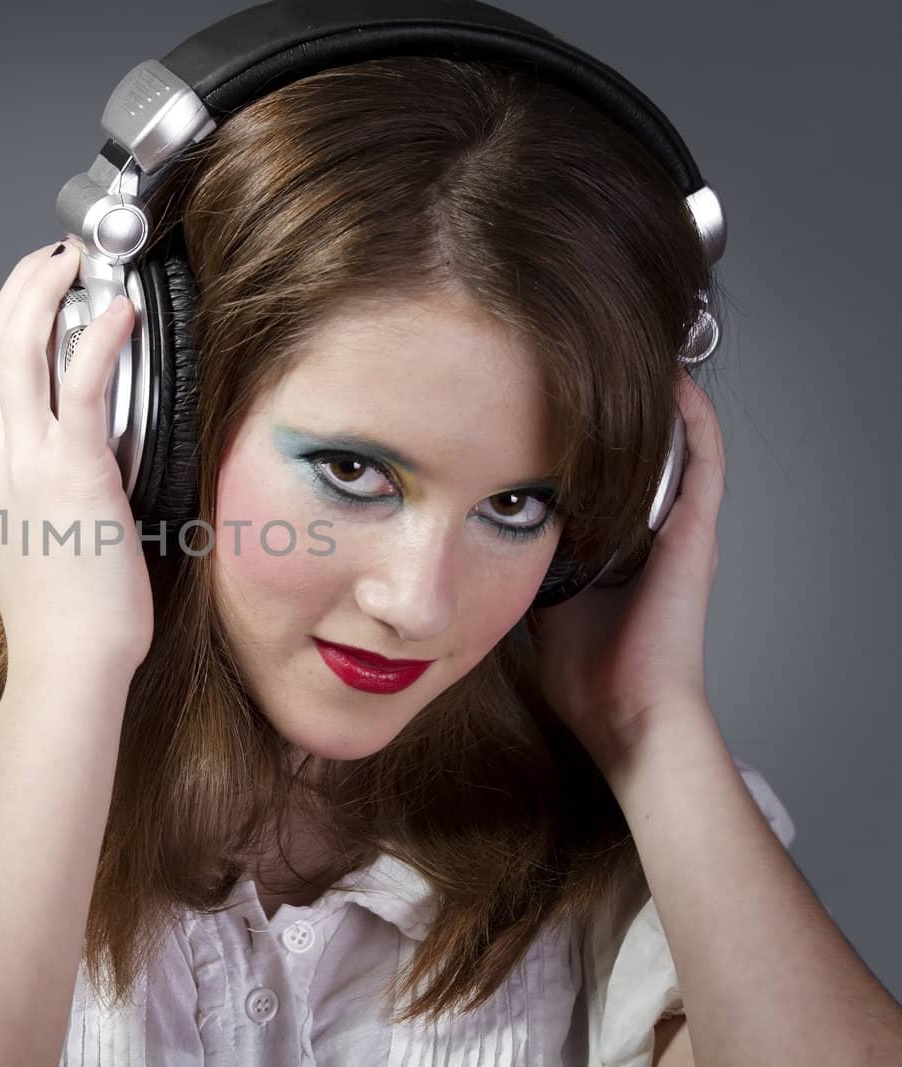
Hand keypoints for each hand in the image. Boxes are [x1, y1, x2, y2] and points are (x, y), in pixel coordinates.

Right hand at [0, 238, 153, 674]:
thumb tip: (63, 451)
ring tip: (81, 264)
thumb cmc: (61, 611)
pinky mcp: (72, 469)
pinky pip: (80, 382)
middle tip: (59, 257)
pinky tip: (121, 312)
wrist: (67, 660)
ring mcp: (23, 459)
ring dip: (52, 290)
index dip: (6, 314)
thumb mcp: (27, 531)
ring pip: (22, 346)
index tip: (35, 288)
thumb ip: (31, 481)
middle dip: (24, 284)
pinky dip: (99, 336)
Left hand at [527, 373, 725, 765]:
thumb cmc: (586, 673)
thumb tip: (471, 531)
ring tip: (637, 347)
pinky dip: (692, 420)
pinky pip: (704, 462)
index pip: (609, 469)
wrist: (624, 713)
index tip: (552, 384)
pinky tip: (673, 383)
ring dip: (659, 398)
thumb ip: (520, 560)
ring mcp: (680, 529)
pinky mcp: (695, 534)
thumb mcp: (537, 596)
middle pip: (644, 448)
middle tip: (591, 352)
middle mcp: (656, 529)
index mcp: (622, 542)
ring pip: (678, 443)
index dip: (588, 427)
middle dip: (622, 402)